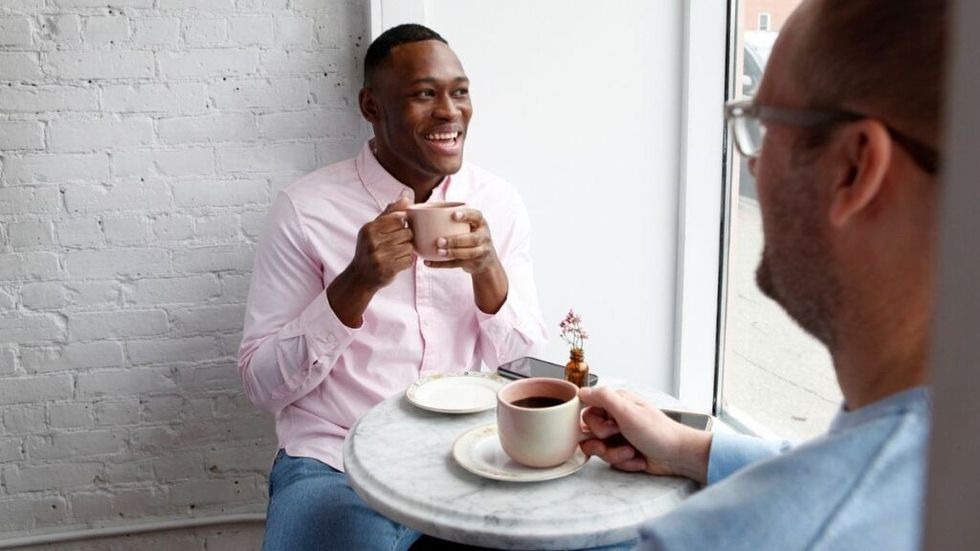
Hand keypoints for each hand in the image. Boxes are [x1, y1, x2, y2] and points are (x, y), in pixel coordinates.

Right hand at [349, 197, 414, 290]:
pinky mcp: (387, 270)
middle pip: (407, 233)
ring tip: (397, 252)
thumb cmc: (368, 249)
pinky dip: (406, 262)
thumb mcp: (373, 229)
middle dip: (406, 238)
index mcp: (369, 229)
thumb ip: (389, 213)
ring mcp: (380, 257)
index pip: (398, 219)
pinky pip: (408, 261)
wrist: (360, 276)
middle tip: (398, 243)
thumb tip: (406, 198)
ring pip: (409, 247)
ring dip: (407, 250)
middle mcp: (373, 242)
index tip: (399, 228)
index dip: (404, 223)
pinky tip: (397, 262)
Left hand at [423, 207, 499, 274]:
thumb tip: (414, 213)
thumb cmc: (469, 236)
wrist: (486, 261)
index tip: (453, 215)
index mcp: (480, 223)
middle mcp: (484, 236)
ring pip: (468, 253)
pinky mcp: (474, 264)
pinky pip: (457, 264)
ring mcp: (481, 251)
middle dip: (456, 240)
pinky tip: (428, 262)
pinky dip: (441, 264)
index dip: (466, 215)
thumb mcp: (469, 226)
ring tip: (438, 252)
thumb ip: (451, 220)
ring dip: (452, 253)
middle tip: (439, 241)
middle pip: (472, 238)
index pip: (476, 216)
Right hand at [578, 387, 711, 483]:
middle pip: (589, 432)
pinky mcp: (622, 451)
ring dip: (614, 454)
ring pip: (598, 448)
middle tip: (619, 437)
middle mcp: (615, 417)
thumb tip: (581, 391)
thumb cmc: (658, 432)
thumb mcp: (628, 412)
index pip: (586, 409)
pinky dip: (624, 462)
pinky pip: (610, 460)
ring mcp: (619, 435)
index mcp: (616, 403)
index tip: (605, 427)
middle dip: (603, 441)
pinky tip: (638, 458)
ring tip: (631, 452)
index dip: (593, 422)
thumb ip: (603, 398)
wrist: (678, 456)